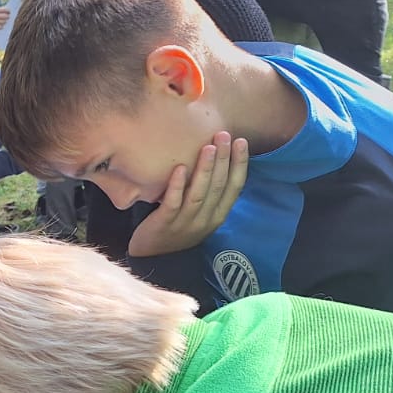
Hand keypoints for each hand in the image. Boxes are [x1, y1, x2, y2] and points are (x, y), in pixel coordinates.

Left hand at [126, 131, 248, 257]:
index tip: (242, 142)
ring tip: (208, 147)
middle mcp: (205, 220)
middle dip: (224, 159)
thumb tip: (216, 161)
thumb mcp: (199, 214)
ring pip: (199, 193)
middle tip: (224, 135)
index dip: (240, 165)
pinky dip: (177, 185)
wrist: (151, 256)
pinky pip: (173, 203)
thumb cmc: (175, 228)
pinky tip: (180, 168)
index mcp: (217, 216)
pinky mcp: (164, 224)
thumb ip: (208, 194)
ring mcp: (185, 223)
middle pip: (218, 186)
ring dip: (205, 169)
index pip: (234, 188)